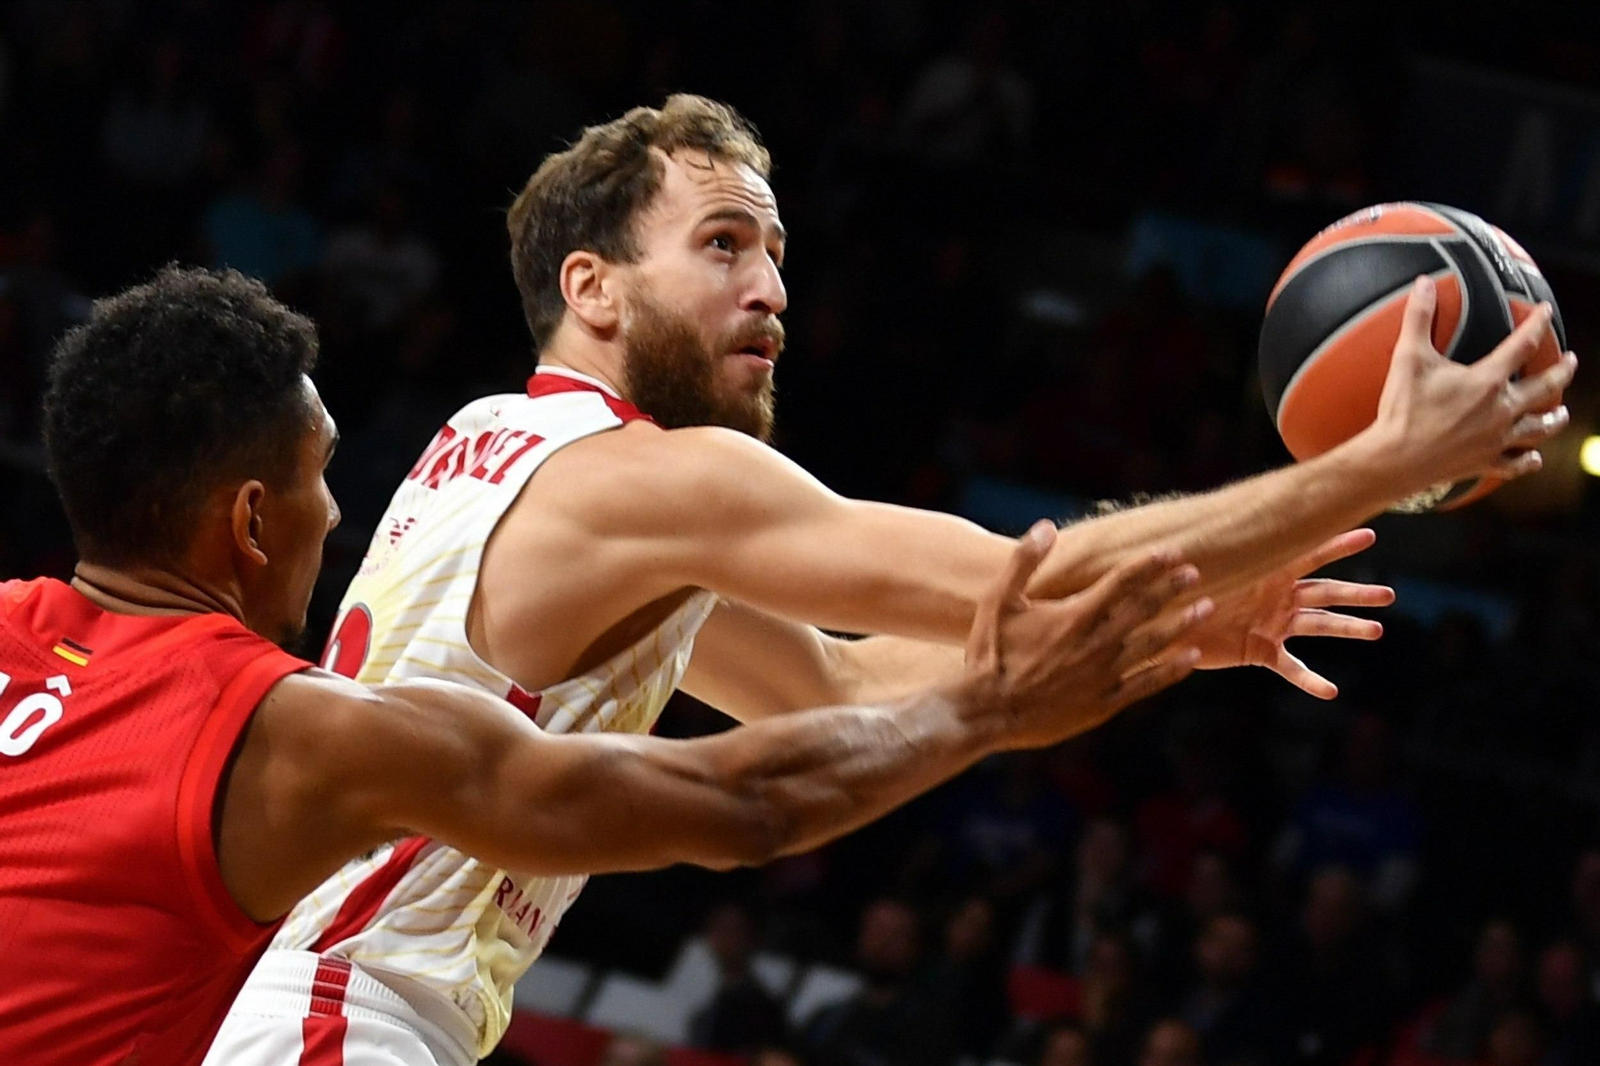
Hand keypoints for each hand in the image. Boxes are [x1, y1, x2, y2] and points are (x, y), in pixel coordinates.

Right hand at [964, 521, 1210, 749]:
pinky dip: (1171, 670)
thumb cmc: (989, 654)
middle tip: (1195, 572)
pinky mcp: (1103, 704)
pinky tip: (1191, 657)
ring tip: (1206, 607)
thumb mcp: (997, 601)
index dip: (1149, 565)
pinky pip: (1146, 685)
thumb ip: (1024, 561)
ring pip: (1153, 645)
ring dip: (1182, 624)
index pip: (1121, 582)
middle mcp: (1096, 644)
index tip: (1171, 551)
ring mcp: (1103, 676)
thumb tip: (1047, 525)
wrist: (986, 713)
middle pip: (1144, 609)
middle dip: (1172, 588)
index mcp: (1074, 616)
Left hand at [1187, 528, 1393, 698]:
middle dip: (1356, 594)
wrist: (1164, 625)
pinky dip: (1309, 679)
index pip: (1308, 554)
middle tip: (1389, 596)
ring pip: (1318, 625)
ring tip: (1376, 630)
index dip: (1338, 544)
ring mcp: (1273, 624)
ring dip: (1347, 628)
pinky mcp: (1261, 651)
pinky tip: (1329, 691)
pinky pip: (1290, 666)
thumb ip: (1215, 549)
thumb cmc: (1179, 588)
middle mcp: (1276, 596)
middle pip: (1325, 592)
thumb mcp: (1200, 567)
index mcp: (1265, 572)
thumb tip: (1206, 525)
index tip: (1370, 534)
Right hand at [1368, 275, 1575, 492]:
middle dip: (1561, 372)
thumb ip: (1418, 318)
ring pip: (1538, 429)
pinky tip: (1534, 458)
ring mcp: (1496, 439)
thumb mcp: (1408, 358)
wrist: (1394, 460)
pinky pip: (1516, 464)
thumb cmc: (1402, 409)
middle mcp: (1501, 410)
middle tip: (1571, 361)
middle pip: (1544, 387)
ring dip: (1553, 419)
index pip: (1522, 345)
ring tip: (1561, 412)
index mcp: (1486, 381)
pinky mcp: (1485, 462)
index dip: (1537, 324)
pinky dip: (1528, 461)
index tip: (1546, 311)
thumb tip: (1423, 283)